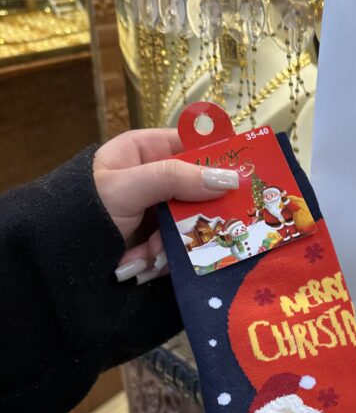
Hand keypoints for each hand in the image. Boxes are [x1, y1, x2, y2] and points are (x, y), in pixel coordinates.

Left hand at [93, 128, 238, 284]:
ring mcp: (155, 214)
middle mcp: (153, 180)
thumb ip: (176, 178)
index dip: (218, 160)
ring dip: (170, 246)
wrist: (55, 260)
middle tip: (201, 229)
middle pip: (198, 191)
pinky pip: (177, 250)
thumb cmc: (84, 210)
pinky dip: (161, 261)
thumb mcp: (128, 187)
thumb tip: (230, 178)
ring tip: (146, 256)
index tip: (243, 176)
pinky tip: (140, 266)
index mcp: (144, 152)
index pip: (192, 146)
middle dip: (193, 217)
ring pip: (191, 225)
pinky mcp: (155, 244)